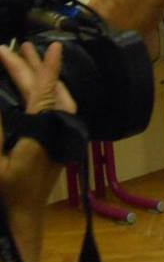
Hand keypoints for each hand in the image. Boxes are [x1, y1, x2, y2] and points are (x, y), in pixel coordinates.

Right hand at [0, 42, 74, 209]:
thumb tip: (0, 105)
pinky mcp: (58, 138)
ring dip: (38, 77)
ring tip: (24, 56)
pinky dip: (43, 92)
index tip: (52, 46)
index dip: (46, 68)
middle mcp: (58, 129)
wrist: (23, 215)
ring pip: (54, 96)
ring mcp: (60, 133)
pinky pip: (54, 108)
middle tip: (13, 47)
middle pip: (47, 90)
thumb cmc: (5, 190)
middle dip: (29, 67)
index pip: (46, 93)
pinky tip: (33, 84)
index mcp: (43, 132)